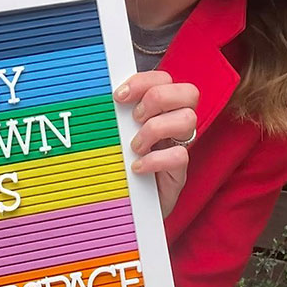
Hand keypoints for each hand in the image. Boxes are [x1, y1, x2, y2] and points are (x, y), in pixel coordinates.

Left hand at [114, 71, 198, 217]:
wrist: (126, 207)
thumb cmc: (118, 164)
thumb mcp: (115, 134)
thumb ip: (115, 114)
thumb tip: (97, 94)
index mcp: (158, 109)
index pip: (165, 79)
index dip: (144, 81)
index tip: (119, 96)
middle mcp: (174, 124)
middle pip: (189, 92)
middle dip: (157, 99)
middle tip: (134, 118)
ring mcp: (179, 147)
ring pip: (189, 119)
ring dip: (155, 129)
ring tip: (135, 145)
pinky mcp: (179, 173)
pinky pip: (181, 156)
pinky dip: (155, 159)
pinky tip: (137, 167)